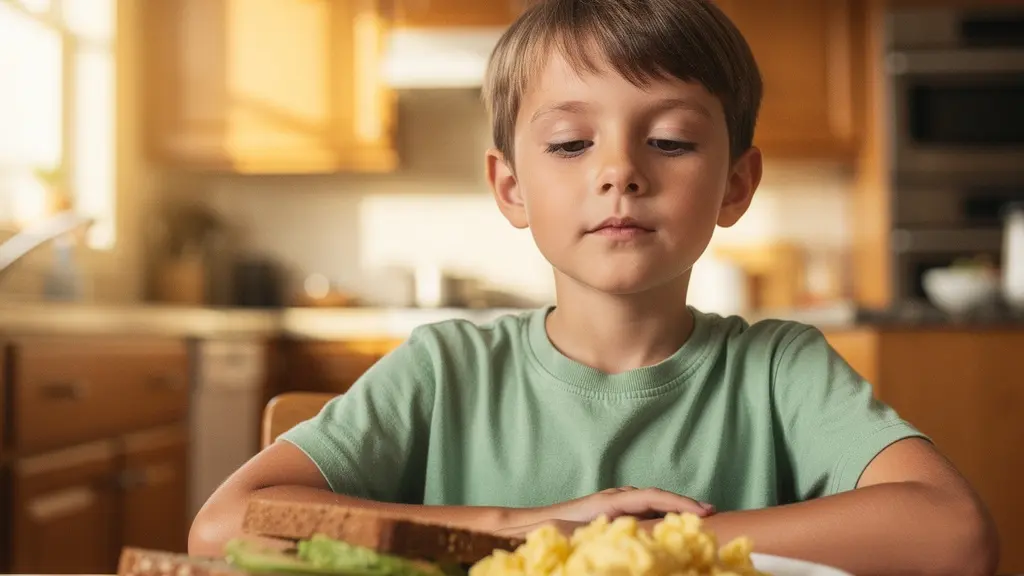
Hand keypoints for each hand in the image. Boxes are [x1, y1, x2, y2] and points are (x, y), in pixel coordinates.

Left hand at [497, 487, 714, 536]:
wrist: (526, 525)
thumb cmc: (549, 531)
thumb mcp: (577, 532)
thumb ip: (602, 532)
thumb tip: (629, 534)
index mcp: (610, 500)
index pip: (652, 497)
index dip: (678, 503)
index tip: (703, 511)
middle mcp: (613, 496)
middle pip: (656, 496)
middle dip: (683, 503)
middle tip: (713, 513)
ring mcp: (612, 501)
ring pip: (650, 501)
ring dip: (674, 507)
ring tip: (699, 518)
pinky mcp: (609, 510)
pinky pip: (641, 508)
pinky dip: (660, 512)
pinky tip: (670, 523)